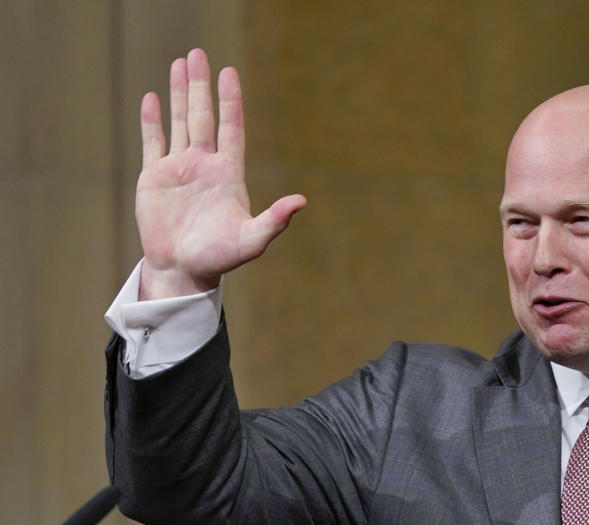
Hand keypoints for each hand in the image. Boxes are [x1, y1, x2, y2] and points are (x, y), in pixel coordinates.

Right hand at [135, 48, 305, 298]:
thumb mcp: (252, 240)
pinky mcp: (154, 178)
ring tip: (180, 63)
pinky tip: (152, 97)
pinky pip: (153, 142)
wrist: (184, 270)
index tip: (230, 73)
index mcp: (228, 174)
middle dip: (200, 86)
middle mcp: (204, 165)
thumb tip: (301, 201)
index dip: (230, 101)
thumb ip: (275, 220)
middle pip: (203, 116)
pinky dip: (151, 121)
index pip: (231, 128)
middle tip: (199, 54)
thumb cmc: (220, 257)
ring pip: (179, 122)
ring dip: (178, 93)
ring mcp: (179, 169)